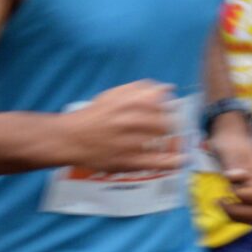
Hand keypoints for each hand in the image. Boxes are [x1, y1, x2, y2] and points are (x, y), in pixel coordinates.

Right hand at [64, 81, 183, 172]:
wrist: (69, 139)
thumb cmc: (93, 117)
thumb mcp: (112, 96)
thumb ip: (139, 89)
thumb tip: (167, 88)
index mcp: (126, 103)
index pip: (161, 102)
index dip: (168, 106)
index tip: (169, 109)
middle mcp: (129, 121)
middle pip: (165, 122)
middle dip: (169, 124)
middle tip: (166, 127)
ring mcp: (129, 143)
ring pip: (162, 141)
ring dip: (169, 141)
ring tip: (168, 140)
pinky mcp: (128, 162)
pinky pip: (157, 163)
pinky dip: (173, 162)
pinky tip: (182, 160)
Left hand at [211, 122, 251, 224]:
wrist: (229, 136)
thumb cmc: (229, 141)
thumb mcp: (229, 150)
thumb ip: (234, 165)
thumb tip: (237, 177)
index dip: (242, 196)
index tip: (229, 190)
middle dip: (239, 211)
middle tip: (220, 202)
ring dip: (236, 214)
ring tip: (221, 204)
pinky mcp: (250, 193)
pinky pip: (247, 210)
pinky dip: (235, 212)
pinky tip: (224, 204)